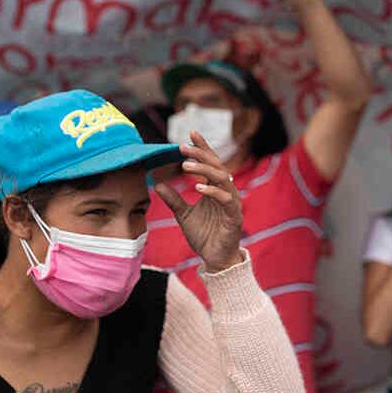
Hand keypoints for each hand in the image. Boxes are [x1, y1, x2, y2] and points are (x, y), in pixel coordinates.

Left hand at [154, 131, 243, 271]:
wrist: (215, 259)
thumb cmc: (204, 235)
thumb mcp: (183, 215)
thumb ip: (173, 199)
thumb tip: (157, 184)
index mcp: (215, 188)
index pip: (210, 162)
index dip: (202, 147)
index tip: (191, 132)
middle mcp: (225, 192)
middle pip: (216, 166)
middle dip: (200, 154)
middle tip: (182, 147)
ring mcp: (232, 203)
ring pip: (221, 179)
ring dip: (203, 170)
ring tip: (185, 166)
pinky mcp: (234, 216)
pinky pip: (225, 199)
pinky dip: (212, 191)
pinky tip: (197, 187)